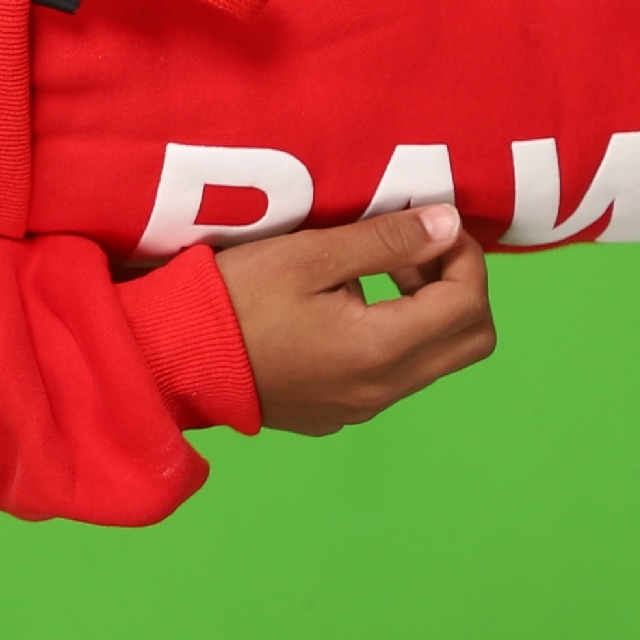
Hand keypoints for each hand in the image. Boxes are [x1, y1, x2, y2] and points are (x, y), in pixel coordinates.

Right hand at [217, 204, 495, 435]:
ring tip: (373, 273)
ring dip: (426, 312)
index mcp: (380, 349)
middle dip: (459, 287)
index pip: (469, 304)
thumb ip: (386, 240)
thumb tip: (447, 223)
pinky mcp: (335, 415)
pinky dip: (395, 338)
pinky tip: (343, 309)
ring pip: (433, 361)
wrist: (169, 359)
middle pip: (470, 342)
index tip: (432, 224)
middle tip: (414, 252)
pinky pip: (393, 378)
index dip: (466, 256)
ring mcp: (359, 409)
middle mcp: (381, 390)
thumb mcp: (308, 254)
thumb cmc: (233, 299)